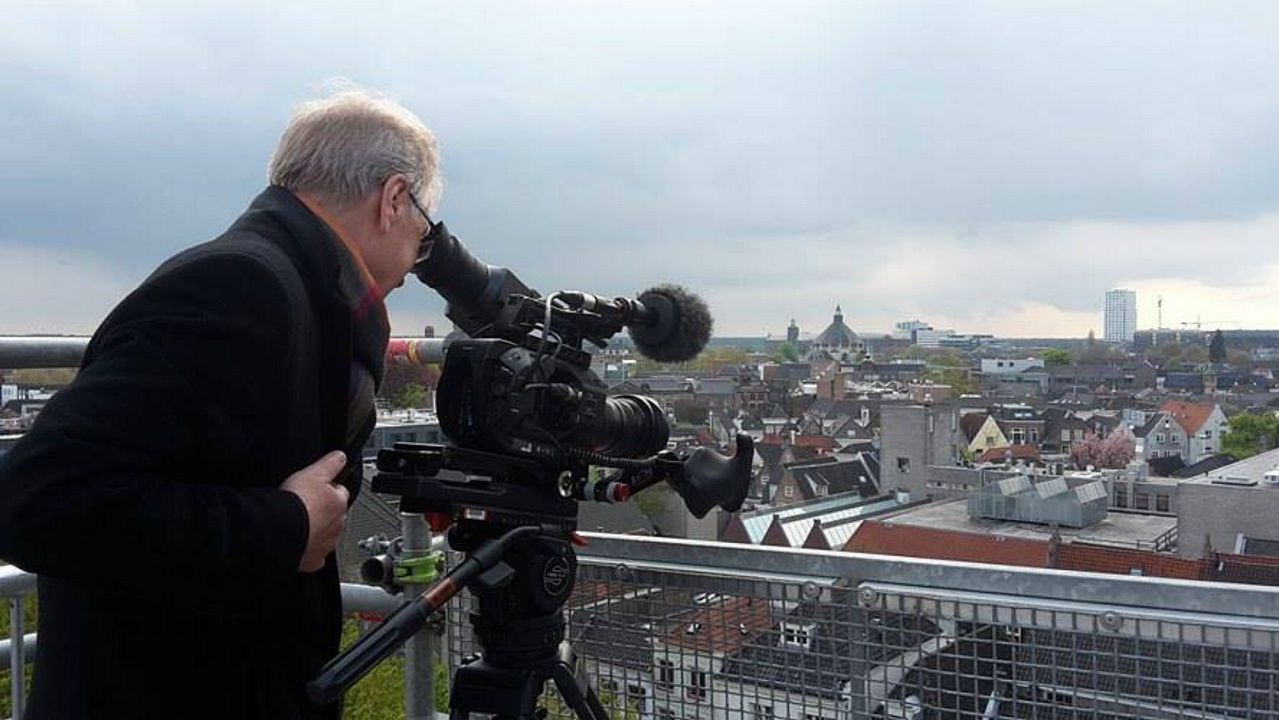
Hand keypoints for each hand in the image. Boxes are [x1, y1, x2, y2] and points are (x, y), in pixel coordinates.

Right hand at [281, 450, 350, 572]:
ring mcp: (326, 544)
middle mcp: (337, 525)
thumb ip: (331, 463)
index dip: (327, 488)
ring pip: (325, 534)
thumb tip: (341, 456)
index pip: (340, 492)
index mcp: (338, 503)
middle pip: (333, 514)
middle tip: (304, 506)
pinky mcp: (313, 559)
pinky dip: (309, 550)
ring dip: (316, 529)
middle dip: (322, 510)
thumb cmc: (295, 503)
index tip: (317, 488)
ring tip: (299, 523)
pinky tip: (299, 543)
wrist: (279, 530)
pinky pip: (314, 555)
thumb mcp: (313, 472)